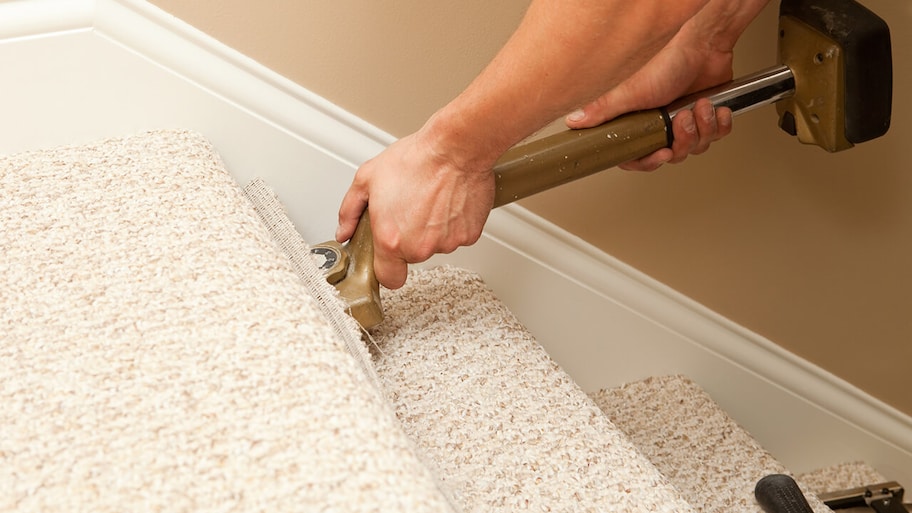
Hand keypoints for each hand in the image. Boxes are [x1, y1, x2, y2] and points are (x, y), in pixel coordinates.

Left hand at [336, 130, 494, 289]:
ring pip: (435, 245)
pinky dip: (452, 222)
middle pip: (412, 256)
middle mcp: (420, 247)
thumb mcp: (367, 178)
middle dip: (409, 237)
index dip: (387, 269)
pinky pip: (457, 235)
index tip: (387, 259)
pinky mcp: (469, 235)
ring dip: (432, 229)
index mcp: (391, 239)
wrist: (456, 148)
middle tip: (409, 208)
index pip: (389, 278)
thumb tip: (344, 230)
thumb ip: (350, 211)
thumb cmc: (417, 159)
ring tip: (430, 199)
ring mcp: (446, 243)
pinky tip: (447, 201)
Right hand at [564, 5, 738, 169]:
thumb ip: (602, 111)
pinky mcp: (707, 117)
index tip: (661, 155)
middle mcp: (661, 125)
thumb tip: (574, 122)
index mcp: (640, 123)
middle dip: (683, 140)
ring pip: (696, 147)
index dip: (649, 162)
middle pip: (672, 155)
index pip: (638, 157)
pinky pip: (717, 136)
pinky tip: (713, 107)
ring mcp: (685, 122)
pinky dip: (719, 123)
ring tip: (699, 106)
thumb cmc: (667, 63)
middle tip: (682, 120)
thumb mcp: (629, 92)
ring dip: (702, 128)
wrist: (703, 46)